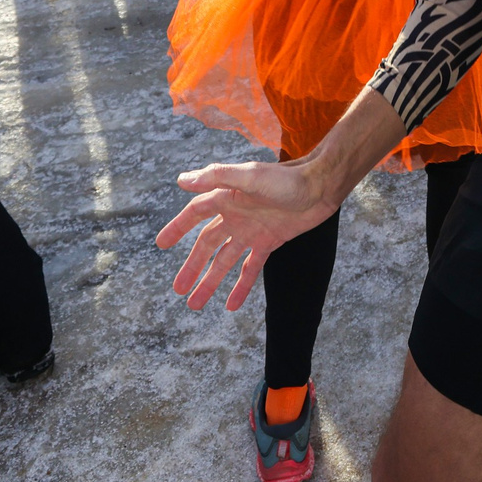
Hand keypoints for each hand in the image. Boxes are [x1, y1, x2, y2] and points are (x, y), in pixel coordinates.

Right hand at [156, 158, 336, 311]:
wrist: (321, 186)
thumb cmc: (286, 178)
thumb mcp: (250, 176)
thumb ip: (217, 177)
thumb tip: (181, 180)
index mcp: (227, 196)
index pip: (195, 214)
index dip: (177, 228)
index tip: (161, 244)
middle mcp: (235, 215)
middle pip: (207, 245)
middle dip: (192, 267)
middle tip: (177, 290)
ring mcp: (252, 231)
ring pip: (225, 261)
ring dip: (211, 281)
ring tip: (195, 304)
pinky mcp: (269, 242)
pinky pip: (251, 269)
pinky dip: (241, 286)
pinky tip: (230, 305)